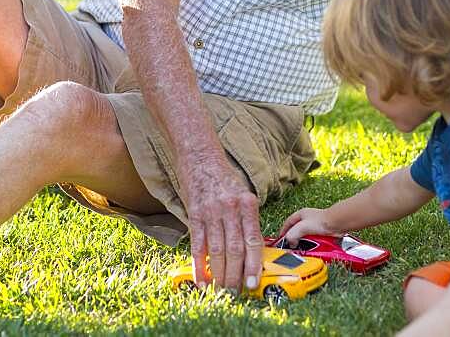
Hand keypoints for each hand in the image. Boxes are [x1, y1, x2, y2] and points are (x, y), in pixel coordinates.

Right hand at [180, 154, 262, 291]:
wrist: (201, 158)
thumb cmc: (225, 180)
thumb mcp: (243, 196)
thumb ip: (248, 221)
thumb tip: (255, 252)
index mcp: (248, 205)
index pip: (253, 241)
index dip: (253, 265)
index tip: (252, 283)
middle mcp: (231, 209)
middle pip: (235, 250)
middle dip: (235, 275)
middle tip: (235, 292)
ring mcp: (211, 212)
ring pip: (218, 250)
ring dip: (219, 274)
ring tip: (221, 290)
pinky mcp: (194, 214)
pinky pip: (198, 244)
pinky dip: (200, 265)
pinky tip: (202, 280)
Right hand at [278, 207, 339, 244]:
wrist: (338, 224)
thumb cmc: (322, 220)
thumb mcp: (302, 227)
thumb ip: (292, 235)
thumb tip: (289, 242)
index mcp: (301, 214)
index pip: (288, 223)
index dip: (283, 231)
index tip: (280, 239)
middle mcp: (308, 219)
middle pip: (297, 230)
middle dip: (294, 239)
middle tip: (291, 247)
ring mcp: (315, 226)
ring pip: (306, 236)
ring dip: (304, 243)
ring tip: (302, 249)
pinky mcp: (322, 232)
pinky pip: (314, 240)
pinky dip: (312, 245)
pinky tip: (312, 248)